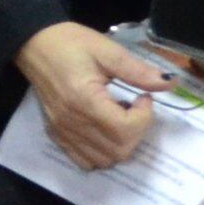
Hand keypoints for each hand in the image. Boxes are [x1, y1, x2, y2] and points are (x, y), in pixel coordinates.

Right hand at [21, 20, 170, 170]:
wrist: (34, 44)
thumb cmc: (70, 43)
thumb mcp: (107, 51)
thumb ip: (137, 71)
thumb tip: (169, 84)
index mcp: (84, 100)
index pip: (125, 129)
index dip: (144, 117)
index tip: (142, 97)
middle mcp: (71, 123)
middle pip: (119, 149)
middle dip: (136, 131)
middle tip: (133, 108)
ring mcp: (63, 132)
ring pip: (104, 160)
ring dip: (121, 144)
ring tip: (119, 118)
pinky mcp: (56, 135)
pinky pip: (85, 161)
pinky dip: (102, 153)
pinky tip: (104, 131)